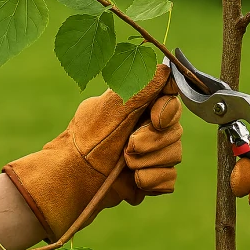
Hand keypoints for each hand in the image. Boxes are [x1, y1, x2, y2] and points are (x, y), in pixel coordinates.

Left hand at [4, 65, 181, 239]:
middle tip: (127, 147)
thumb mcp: (112, 108)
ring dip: (149, 161)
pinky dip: (153, 180)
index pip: (171, 101)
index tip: (154, 119)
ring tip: (126, 165)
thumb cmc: (88, 139)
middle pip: (175, 131)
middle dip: (151, 141)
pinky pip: (169, 180)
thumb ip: (141, 88)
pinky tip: (135, 181)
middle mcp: (148, 128)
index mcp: (139, 106)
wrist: (74, 178)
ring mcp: (152, 154)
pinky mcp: (152, 178)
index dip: (166, 111)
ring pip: (174, 155)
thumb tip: (166, 68)